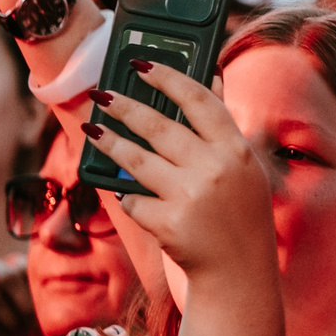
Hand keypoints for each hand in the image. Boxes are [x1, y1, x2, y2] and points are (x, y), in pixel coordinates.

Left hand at [86, 62, 276, 284]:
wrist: (238, 270)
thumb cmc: (239, 212)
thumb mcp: (244, 165)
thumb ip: (223, 125)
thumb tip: (210, 78)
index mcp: (235, 149)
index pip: (199, 99)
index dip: (168, 77)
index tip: (142, 65)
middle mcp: (214, 168)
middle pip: (160, 126)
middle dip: (125, 106)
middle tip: (103, 94)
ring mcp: (190, 196)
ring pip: (136, 159)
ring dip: (109, 140)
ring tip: (92, 128)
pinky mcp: (167, 223)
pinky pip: (133, 199)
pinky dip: (127, 195)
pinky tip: (123, 190)